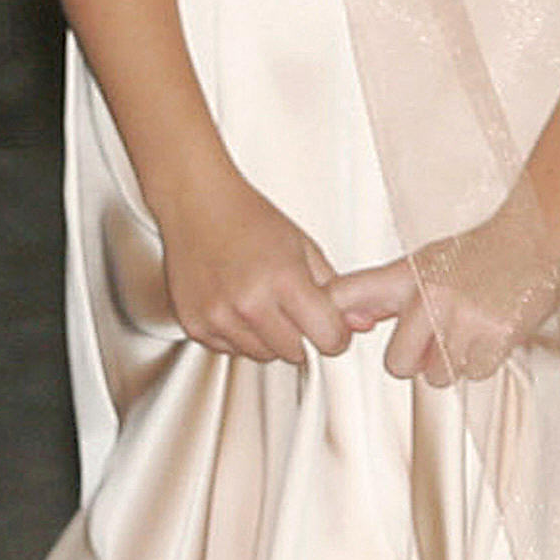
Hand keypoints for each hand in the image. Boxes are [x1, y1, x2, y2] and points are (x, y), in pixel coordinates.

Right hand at [155, 165, 348, 363]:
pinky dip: (240, 336)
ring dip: (270, 338)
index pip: (328, 339)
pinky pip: (232, 351)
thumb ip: (335, 289)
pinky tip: (237, 305)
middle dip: (302, 336)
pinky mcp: (196, 326)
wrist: (196, 203)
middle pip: (296, 353)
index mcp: (284, 280)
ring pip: (264, 356)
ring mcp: (220, 317)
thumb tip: (363, 324)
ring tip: (261, 301)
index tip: (330, 325)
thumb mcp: (303, 247)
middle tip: (290, 306)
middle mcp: (249, 303)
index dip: (335, 334)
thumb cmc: (248, 219)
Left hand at [329, 191, 559, 386]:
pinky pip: (473, 373)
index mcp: (406, 276)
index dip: (330, 318)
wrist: (532, 237)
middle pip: (397, 365)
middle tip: (437, 337)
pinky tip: (488, 333)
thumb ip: (380, 295)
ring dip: (453, 362)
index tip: (331, 335)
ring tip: (468, 329)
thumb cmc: (478, 254)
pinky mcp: (495, 335)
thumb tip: (347, 319)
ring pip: (438, 375)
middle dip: (417, 360)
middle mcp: (430, 296)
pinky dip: (482, 361)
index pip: (345, 295)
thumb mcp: (422, 264)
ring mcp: (463, 317)